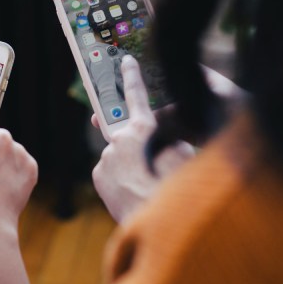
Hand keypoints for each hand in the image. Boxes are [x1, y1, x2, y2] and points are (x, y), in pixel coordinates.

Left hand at [91, 55, 194, 223]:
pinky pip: (110, 172)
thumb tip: (162, 138)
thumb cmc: (175, 188)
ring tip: (145, 185)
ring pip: (118, 156)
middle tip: (146, 161)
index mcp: (144, 130)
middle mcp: (120, 139)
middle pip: (126, 133)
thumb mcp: (184, 156)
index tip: (125, 61)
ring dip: (129, 166)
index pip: (137, 96)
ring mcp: (106, 157)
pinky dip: (120, 179)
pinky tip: (132, 191)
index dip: (132, 76)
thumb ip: (171, 138)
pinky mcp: (98, 174)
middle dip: (135, 143)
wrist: (156, 223)